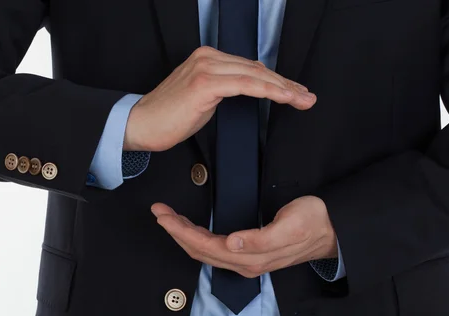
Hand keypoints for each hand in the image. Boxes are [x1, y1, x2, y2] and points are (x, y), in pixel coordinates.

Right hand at [124, 46, 316, 151]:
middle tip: (306, 97)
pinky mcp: (205, 83)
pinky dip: (268, 91)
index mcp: (208, 58)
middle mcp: (208, 58)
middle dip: (286, 85)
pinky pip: (246, 85)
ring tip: (302, 100)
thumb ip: (225, 89)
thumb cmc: (170, 117)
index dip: (277, 81)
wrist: (141, 125)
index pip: (251, 67)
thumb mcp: (204, 99)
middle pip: (257, 69)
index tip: (295, 93)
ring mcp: (206, 68)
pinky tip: (284, 98)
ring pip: (256, 75)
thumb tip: (249, 88)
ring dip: (283, 89)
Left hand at [150, 196, 337, 277]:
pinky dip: (198, 238)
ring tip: (169, 218)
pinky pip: (215, 250)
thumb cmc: (312, 222)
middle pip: (199, 251)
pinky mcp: (249, 254)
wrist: (331, 230)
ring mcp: (246, 261)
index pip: (204, 246)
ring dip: (184, 235)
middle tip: (159, 211)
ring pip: (205, 251)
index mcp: (250, 257)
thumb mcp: (289, 226)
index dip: (180, 231)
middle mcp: (244, 263)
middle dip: (176, 232)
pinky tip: (192, 229)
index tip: (164, 215)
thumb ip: (261, 239)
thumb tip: (232, 243)